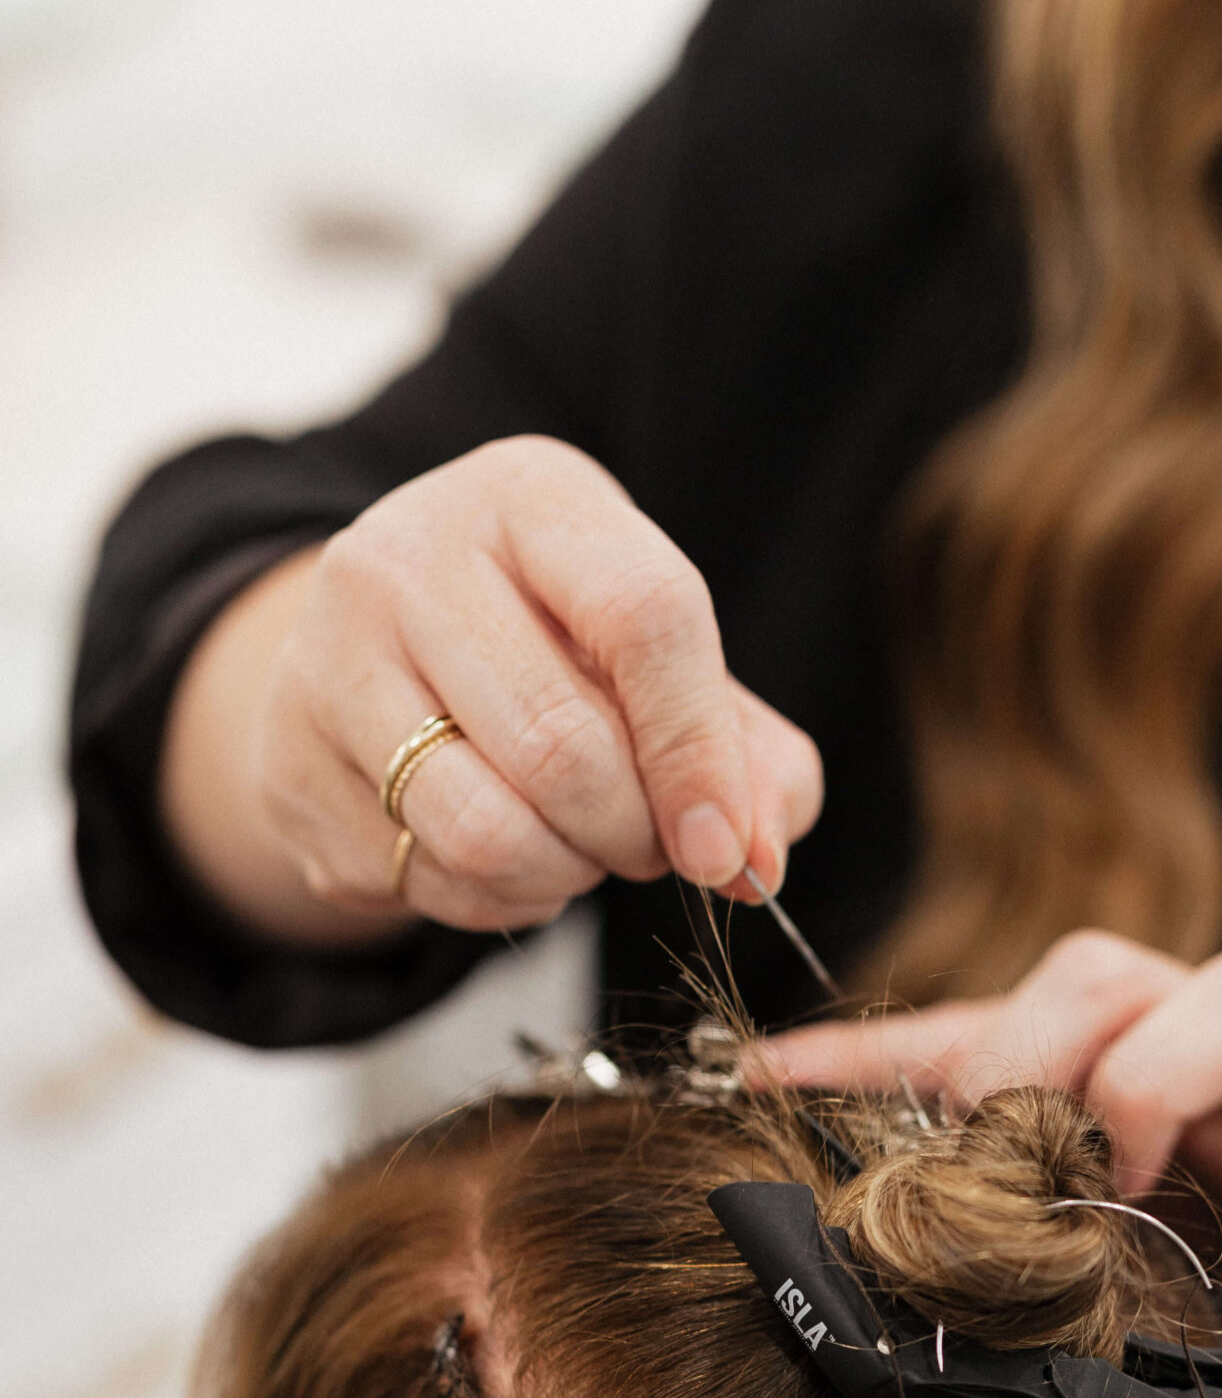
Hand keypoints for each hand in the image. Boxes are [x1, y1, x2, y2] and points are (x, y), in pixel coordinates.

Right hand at [162, 437, 822, 939]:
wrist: (381, 667)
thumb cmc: (559, 661)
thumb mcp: (668, 673)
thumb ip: (751, 760)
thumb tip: (756, 862)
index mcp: (531, 497)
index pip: (646, 617)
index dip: (700, 755)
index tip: (725, 851)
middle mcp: (408, 553)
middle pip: (563, 747)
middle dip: (632, 835)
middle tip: (647, 844)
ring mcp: (328, 654)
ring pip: (485, 829)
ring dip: (565, 877)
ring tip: (579, 852)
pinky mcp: (289, 761)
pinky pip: (427, 879)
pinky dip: (498, 901)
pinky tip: (506, 860)